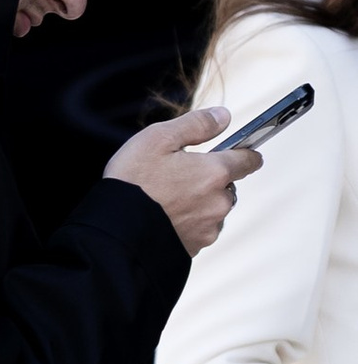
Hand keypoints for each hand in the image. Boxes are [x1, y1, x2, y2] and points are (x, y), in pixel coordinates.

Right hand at [105, 105, 259, 255]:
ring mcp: (208, 227)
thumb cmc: (132, 182)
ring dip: (200, 203)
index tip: (244, 152)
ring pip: (214, 210)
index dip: (245, 153)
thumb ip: (195, 124)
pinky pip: (200, 230)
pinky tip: (165, 218)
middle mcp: (219, 202)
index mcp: (214, 172)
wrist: (115, 232)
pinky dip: (189, 223)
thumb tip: (223, 116)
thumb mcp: (157, 139)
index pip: (248, 160)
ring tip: (167, 200)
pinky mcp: (196, 247)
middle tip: (178, 177)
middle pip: (227, 186)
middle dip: (210, 180)